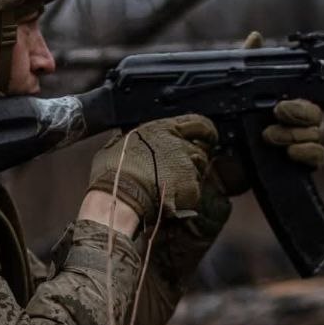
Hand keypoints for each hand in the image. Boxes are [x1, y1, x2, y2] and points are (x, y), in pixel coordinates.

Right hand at [86, 114, 217, 224]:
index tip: (209, 137)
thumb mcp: (116, 146)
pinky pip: (193, 192)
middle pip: (200, 150)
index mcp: (162, 130)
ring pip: (198, 172)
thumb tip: (124, 142)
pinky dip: (184, 198)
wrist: (121, 196)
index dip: (206, 131)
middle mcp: (178, 144)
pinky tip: (170, 201)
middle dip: (197, 160)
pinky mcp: (191, 187)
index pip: (196, 123)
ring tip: (170, 189)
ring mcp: (187, 165)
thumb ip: (129, 141)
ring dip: (188, 180)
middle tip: (187, 171)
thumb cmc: (113, 173)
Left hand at [213, 30, 323, 194]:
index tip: (279, 105)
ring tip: (268, 137)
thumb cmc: (220, 128)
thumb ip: (245, 64)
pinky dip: (308, 153)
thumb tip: (256, 36)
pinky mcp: (296, 166)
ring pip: (316, 135)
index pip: (305, 97)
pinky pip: (316, 157)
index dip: (298, 100)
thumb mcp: (230, 93)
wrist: (211, 165)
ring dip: (295, 135)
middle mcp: (292, 124)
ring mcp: (296, 145)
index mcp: (281, 105)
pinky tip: (290, 153)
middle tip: (277, 114)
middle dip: (298, 114)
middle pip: (315, 115)